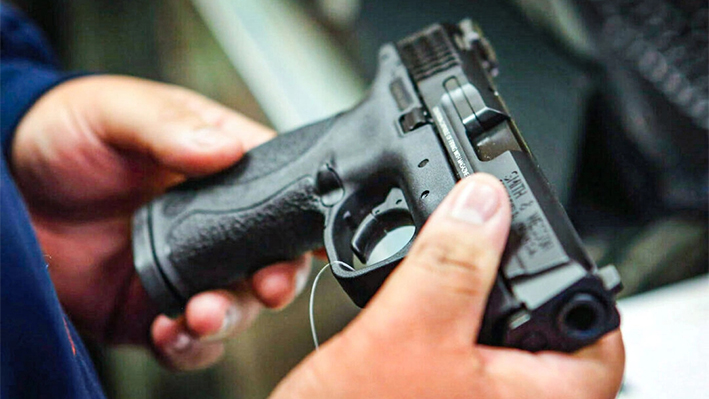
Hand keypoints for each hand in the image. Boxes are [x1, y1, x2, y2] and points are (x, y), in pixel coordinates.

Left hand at [11, 75, 310, 369]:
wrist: (8, 184)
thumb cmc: (69, 133)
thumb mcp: (118, 111)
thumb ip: (168, 127)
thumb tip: (223, 147)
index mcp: (224, 169)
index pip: (283, 193)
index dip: (303, 220)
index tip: (310, 241)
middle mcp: (216, 225)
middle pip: (272, 259)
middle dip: (277, 279)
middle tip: (267, 285)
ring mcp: (189, 269)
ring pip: (237, 306)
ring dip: (230, 317)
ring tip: (202, 313)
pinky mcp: (154, 306)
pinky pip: (186, 339)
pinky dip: (187, 345)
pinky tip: (169, 330)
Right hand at [271, 174, 624, 398]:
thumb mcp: (407, 333)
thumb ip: (450, 265)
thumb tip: (483, 203)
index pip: (595, 331)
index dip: (570, 272)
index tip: (537, 237)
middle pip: (542, 325)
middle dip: (508, 278)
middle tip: (480, 243)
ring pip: (495, 336)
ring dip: (469, 296)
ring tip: (442, 269)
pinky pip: (461, 352)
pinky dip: (444, 319)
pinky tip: (417, 305)